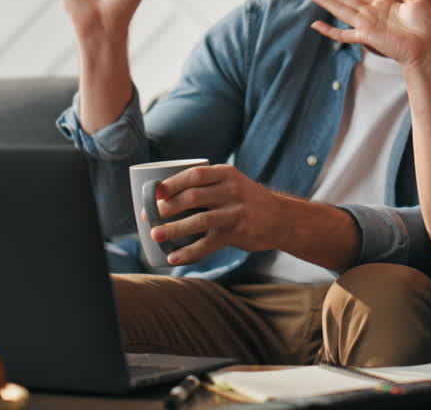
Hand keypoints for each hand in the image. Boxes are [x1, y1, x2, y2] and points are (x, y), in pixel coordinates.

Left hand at [149, 164, 283, 264]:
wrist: (281, 218)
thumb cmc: (247, 201)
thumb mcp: (232, 183)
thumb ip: (206, 186)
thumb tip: (164, 197)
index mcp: (226, 174)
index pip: (195, 174)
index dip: (172, 183)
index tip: (154, 192)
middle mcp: (232, 190)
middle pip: (193, 196)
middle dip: (167, 207)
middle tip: (149, 216)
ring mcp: (236, 212)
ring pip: (199, 220)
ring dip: (174, 229)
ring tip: (155, 235)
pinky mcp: (238, 233)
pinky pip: (209, 244)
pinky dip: (189, 252)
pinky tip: (174, 258)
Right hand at [307, 0, 430, 67]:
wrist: (426, 48)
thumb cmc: (425, 28)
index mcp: (383, 5)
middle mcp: (372, 14)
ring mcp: (367, 25)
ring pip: (341, 10)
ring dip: (326, 1)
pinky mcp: (365, 35)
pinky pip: (343, 34)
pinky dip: (329, 30)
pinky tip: (316, 25)